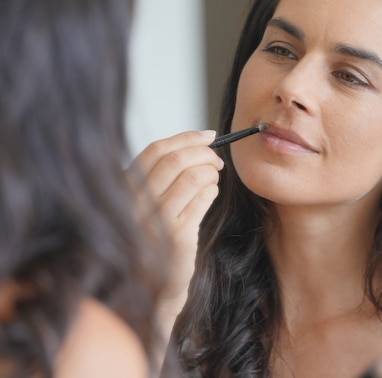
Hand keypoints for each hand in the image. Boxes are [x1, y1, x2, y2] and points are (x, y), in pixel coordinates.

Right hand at [129, 130, 223, 298]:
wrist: (153, 287)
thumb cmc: (154, 239)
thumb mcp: (147, 204)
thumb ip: (161, 176)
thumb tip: (197, 142)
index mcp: (125, 188)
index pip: (156, 150)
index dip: (186, 138)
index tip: (209, 135)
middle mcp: (135, 202)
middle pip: (176, 160)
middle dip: (204, 153)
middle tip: (217, 159)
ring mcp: (155, 220)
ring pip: (193, 177)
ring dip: (210, 172)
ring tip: (214, 178)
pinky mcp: (177, 236)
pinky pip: (202, 199)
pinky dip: (212, 189)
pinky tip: (211, 193)